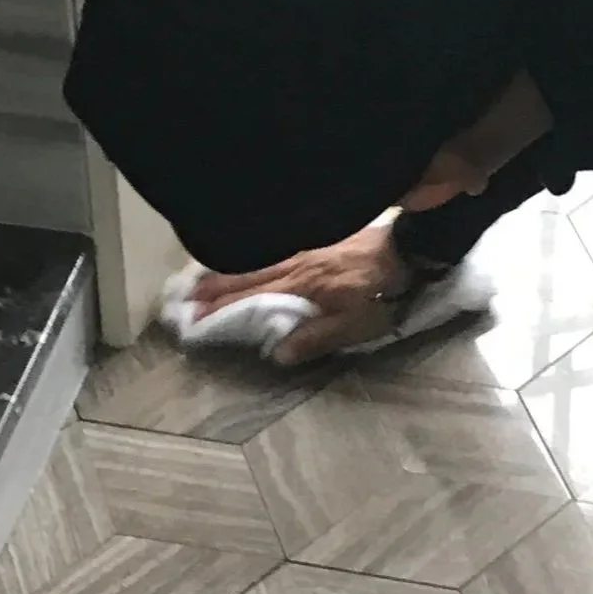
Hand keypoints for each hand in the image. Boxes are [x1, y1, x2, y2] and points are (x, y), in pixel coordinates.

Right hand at [193, 220, 405, 366]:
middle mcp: (295, 265)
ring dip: (224, 270)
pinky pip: (270, 249)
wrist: (409, 250)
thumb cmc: (383, 294)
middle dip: (212, 289)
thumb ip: (317, 338)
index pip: (251, 300)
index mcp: (302, 288)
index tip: (194, 319)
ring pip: (254, 260)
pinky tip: (240, 258)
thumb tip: (277, 353)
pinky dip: (247, 256)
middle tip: (183, 299)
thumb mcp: (356, 326)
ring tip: (197, 279)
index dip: (221, 311)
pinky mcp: (313, 240)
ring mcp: (302, 249)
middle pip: (244, 276)